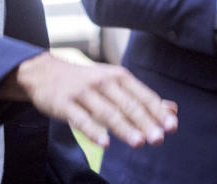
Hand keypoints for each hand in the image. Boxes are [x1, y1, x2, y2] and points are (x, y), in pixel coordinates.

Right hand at [0, 52, 177, 147]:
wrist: (43, 72)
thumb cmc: (85, 81)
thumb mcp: (114, 83)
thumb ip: (142, 97)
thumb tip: (173, 110)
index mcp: (117, 76)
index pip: (141, 95)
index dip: (157, 111)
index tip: (171, 127)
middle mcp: (102, 81)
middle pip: (126, 104)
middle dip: (144, 122)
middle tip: (158, 139)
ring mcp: (82, 92)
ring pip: (106, 112)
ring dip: (123, 127)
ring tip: (139, 142)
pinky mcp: (64, 103)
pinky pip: (80, 119)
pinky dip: (93, 131)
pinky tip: (104, 144)